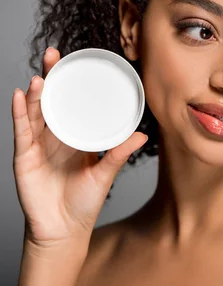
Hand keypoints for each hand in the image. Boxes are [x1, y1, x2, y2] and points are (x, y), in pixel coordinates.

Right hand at [12, 47, 147, 247]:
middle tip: (53, 54)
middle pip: (50, 100)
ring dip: (37, 93)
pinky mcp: (24, 158)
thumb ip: (118, 155)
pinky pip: (21, 132)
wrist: (64, 231)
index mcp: (73, 136)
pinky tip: (20, 95)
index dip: (70, 82)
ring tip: (42, 75)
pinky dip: (19, 113)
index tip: (74, 60)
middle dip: (50, 77)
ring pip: (34, 112)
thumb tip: (141, 136)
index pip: (69, 103)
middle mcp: (53, 137)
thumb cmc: (83, 203)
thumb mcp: (104, 174)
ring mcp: (37, 146)